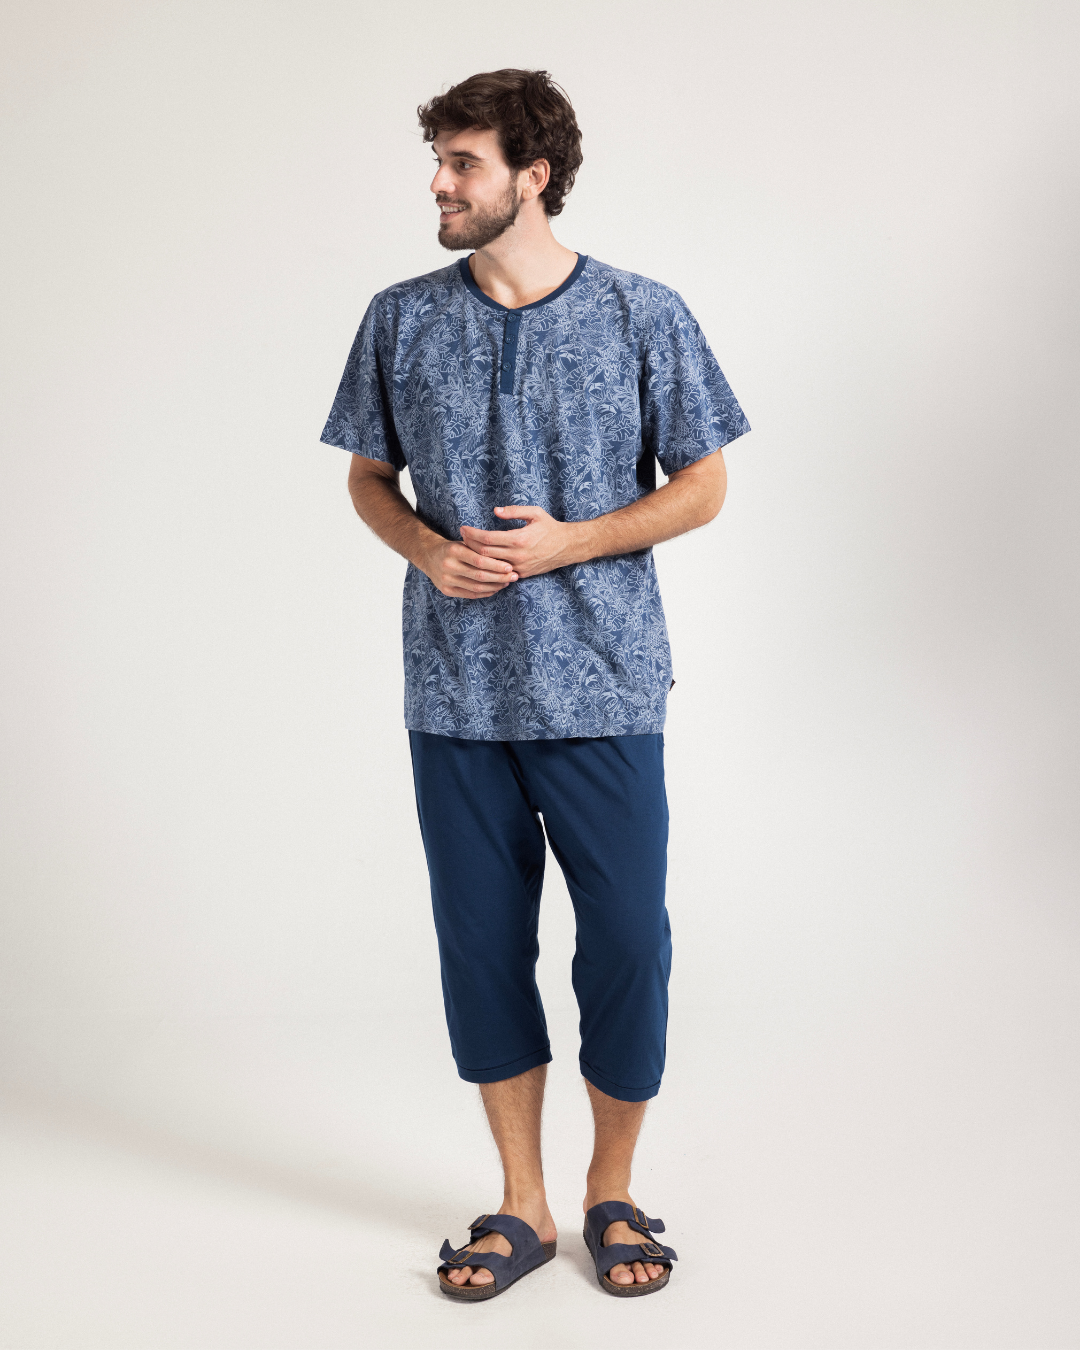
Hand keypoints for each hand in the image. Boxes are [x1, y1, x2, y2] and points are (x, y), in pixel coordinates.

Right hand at [418, 537, 517, 598]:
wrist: (428, 556)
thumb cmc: (452, 548)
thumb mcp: (463, 542)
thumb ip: (479, 547)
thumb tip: (505, 554)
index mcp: (454, 550)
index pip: (479, 560)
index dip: (496, 565)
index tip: (510, 566)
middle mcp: (449, 566)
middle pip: (479, 575)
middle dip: (499, 577)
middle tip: (514, 576)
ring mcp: (446, 580)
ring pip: (476, 587)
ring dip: (495, 586)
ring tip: (507, 582)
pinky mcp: (446, 591)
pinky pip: (470, 594)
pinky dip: (485, 593)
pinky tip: (495, 589)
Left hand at [460, 505, 583, 578]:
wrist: (567, 547)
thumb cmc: (550, 527)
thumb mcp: (534, 513)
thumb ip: (513, 511)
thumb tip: (495, 511)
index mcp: (519, 539)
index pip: (487, 539)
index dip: (472, 534)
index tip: (463, 528)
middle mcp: (517, 555)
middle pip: (484, 553)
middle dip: (470, 545)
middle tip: (461, 537)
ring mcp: (519, 567)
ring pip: (490, 565)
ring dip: (477, 558)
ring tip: (468, 548)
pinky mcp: (522, 574)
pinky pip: (500, 573)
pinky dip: (489, 567)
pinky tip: (481, 560)